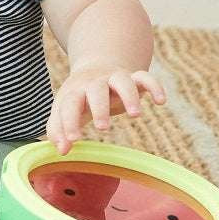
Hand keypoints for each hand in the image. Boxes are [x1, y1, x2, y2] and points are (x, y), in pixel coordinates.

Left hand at [47, 66, 166, 155]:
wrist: (96, 68)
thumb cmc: (78, 98)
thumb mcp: (64, 111)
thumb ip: (58, 130)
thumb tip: (62, 150)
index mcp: (75, 92)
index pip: (69, 104)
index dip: (69, 121)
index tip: (73, 140)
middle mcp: (95, 83)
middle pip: (96, 90)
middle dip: (99, 107)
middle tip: (103, 128)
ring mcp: (115, 78)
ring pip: (122, 81)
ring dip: (129, 96)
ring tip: (135, 116)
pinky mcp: (134, 78)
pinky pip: (146, 77)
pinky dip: (154, 86)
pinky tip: (161, 101)